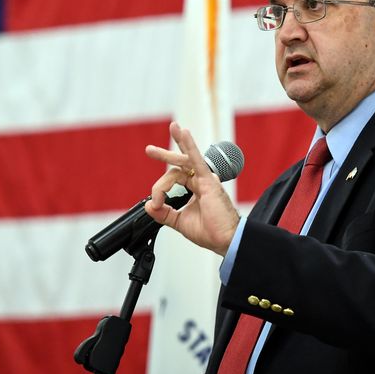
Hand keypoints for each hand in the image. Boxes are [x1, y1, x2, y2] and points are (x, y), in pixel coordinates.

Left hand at [144, 122, 240, 255]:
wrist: (225, 240)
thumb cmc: (211, 231)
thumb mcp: (180, 222)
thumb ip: (164, 213)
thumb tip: (149, 205)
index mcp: (195, 189)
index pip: (174, 179)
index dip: (160, 190)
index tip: (156, 204)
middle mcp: (201, 181)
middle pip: (180, 164)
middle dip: (164, 155)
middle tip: (149, 150)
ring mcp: (205, 180)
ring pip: (185, 161)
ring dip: (171, 151)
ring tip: (159, 142)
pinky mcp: (208, 181)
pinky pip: (197, 160)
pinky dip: (190, 146)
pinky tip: (184, 134)